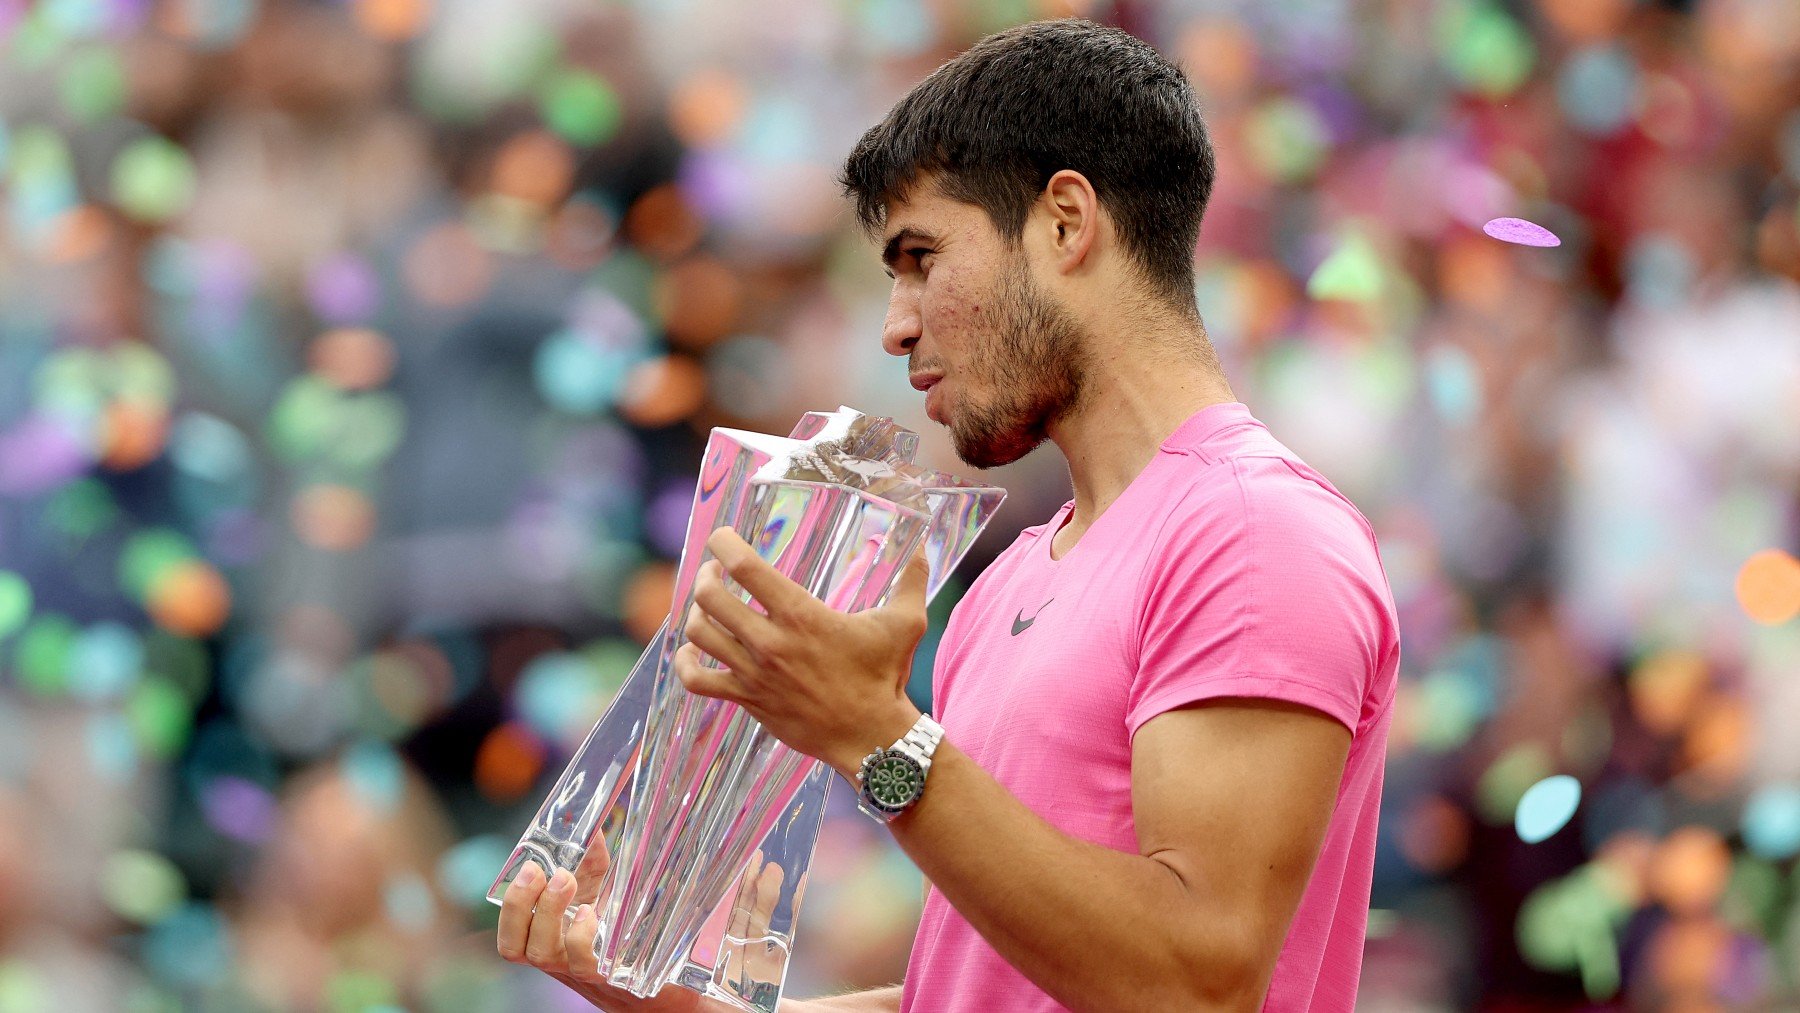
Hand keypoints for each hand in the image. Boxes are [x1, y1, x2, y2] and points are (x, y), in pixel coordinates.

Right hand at [496, 845, 696, 1012]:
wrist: (652, 974)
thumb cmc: (617, 928)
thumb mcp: (599, 891)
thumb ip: (590, 860)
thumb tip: (590, 825)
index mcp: (544, 937)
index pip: (510, 932)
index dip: (511, 903)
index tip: (529, 864)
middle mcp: (554, 957)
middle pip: (514, 944)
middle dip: (520, 902)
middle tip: (540, 870)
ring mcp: (576, 968)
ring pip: (541, 953)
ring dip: (547, 911)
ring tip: (565, 880)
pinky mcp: (604, 973)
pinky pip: (582, 962)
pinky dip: (580, 935)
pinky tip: (591, 913)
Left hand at [675, 527, 927, 776]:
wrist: (872, 737)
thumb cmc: (886, 677)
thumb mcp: (904, 623)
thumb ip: (912, 581)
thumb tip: (924, 549)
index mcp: (801, 615)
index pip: (745, 567)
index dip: (724, 544)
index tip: (723, 538)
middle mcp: (771, 641)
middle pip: (710, 597)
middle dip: (707, 577)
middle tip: (716, 573)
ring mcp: (755, 673)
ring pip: (699, 634)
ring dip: (697, 614)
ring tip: (708, 606)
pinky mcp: (749, 700)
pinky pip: (697, 681)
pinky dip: (685, 664)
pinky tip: (692, 651)